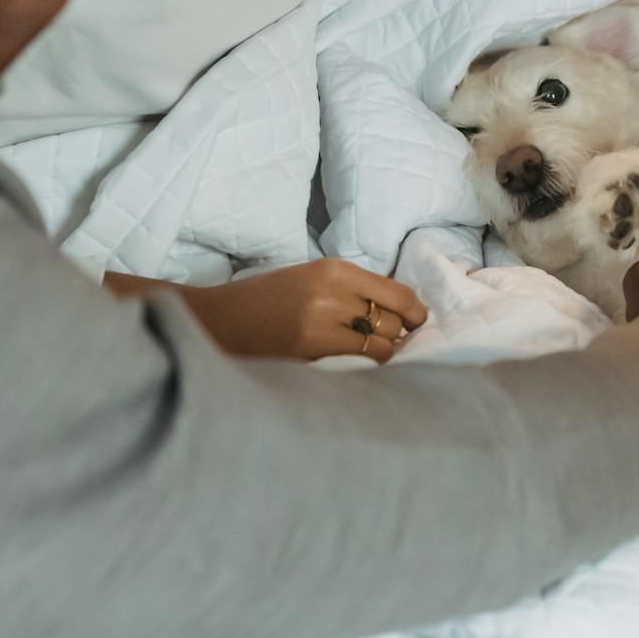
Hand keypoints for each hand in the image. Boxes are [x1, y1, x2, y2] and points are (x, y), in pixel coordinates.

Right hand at [179, 259, 427, 361]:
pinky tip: (352, 365)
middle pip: (390, 323)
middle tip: (388, 340)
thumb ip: (353, 289)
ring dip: (381, 354)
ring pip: (380, 349)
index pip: (396, 293)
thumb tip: (401, 310)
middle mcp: (332, 296)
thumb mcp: (312, 277)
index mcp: (333, 270)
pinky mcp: (311, 356)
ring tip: (368, 354)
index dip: (414, 312)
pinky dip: (363, 368)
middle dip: (395, 334)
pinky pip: (358, 366)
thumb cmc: (268, 297)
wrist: (221, 320)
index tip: (417, 321)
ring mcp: (321, 328)